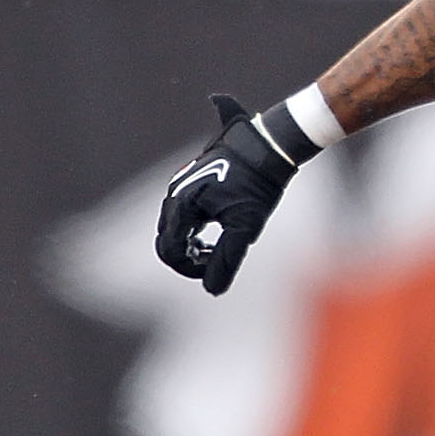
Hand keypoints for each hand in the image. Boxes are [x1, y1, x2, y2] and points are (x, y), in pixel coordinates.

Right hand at [154, 94, 300, 294]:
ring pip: (174, 227)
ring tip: (217, 247)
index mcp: (182, 206)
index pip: (170, 251)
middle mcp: (175, 195)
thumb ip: (227, 260)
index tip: (213, 270)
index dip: (190, 269)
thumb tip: (212, 290)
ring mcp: (181, 187)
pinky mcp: (192, 182)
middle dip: (189, 257)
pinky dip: (193, 230)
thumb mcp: (245, 227)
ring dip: (190, 244)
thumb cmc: (257, 185)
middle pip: (167, 240)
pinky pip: (183, 214)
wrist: (267, 145)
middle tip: (217, 258)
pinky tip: (214, 232)